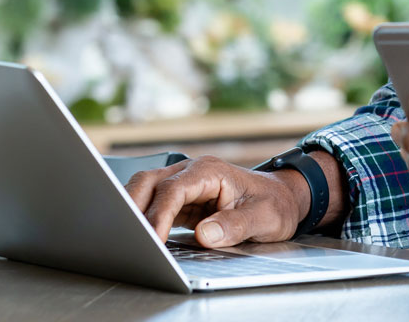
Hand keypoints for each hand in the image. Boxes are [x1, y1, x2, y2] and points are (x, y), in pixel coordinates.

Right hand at [125, 155, 306, 247]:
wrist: (283, 198)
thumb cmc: (275, 204)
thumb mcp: (264, 217)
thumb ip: (234, 225)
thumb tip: (204, 234)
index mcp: (210, 171)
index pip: (174, 190)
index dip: (160, 215)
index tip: (152, 238)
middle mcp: (193, 172)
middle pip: (150, 182)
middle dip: (133, 206)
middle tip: (127, 236)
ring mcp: (185, 183)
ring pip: (147, 189)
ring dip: (133, 209)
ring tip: (125, 235)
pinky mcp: (183, 199)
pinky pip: (156, 204)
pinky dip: (143, 217)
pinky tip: (139, 234)